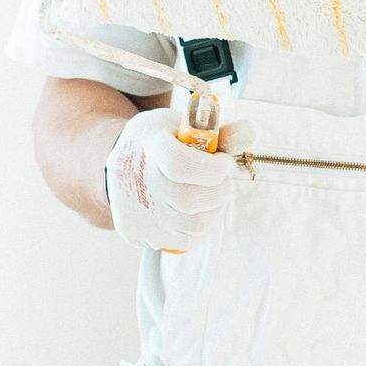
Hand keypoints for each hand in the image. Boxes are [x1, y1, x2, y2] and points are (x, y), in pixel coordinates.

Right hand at [103, 107, 256, 251]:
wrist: (116, 161)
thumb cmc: (161, 140)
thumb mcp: (183, 124)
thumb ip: (219, 132)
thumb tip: (249, 133)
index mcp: (150, 145)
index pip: (179, 165)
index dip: (212, 169)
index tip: (224, 162)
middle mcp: (137, 179)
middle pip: (189, 201)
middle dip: (220, 191)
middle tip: (221, 179)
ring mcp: (134, 210)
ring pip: (193, 226)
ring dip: (213, 210)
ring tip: (209, 193)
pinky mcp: (135, 233)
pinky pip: (184, 241)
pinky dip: (198, 226)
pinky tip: (193, 208)